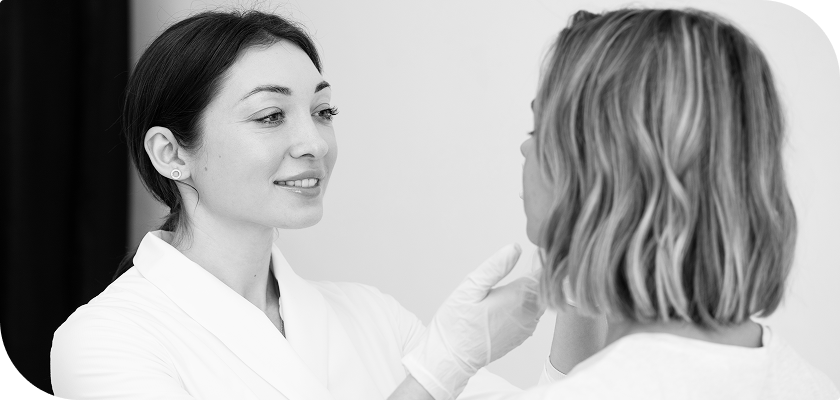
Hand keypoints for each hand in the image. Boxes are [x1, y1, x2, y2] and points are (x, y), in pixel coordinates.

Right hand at [402, 244, 544, 399]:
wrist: (452, 358)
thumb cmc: (457, 323)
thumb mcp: (470, 288)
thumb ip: (495, 267)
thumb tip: (515, 248)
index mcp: (518, 297)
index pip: (543, 273)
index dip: (539, 262)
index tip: (533, 255)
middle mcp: (528, 314)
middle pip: (544, 288)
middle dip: (537, 277)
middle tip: (523, 268)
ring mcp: (526, 328)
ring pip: (539, 303)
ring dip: (532, 293)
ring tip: (514, 286)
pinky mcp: (521, 337)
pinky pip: (532, 316)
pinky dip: (526, 307)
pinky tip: (508, 305)